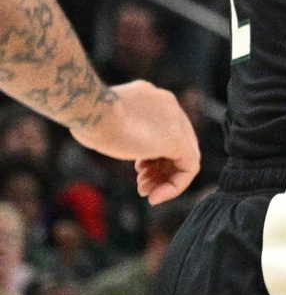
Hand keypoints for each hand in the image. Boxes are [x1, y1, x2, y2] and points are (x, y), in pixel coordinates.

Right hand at [71, 81, 200, 202]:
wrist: (90, 110)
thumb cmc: (85, 116)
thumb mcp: (102, 118)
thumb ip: (116, 124)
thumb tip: (107, 133)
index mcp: (150, 97)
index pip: (161, 129)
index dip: (150, 155)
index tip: (137, 170)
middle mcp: (167, 104)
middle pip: (174, 143)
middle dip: (158, 169)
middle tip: (142, 187)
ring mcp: (175, 119)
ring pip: (184, 155)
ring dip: (165, 179)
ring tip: (146, 193)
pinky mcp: (178, 138)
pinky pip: (190, 166)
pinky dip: (175, 186)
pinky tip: (155, 197)